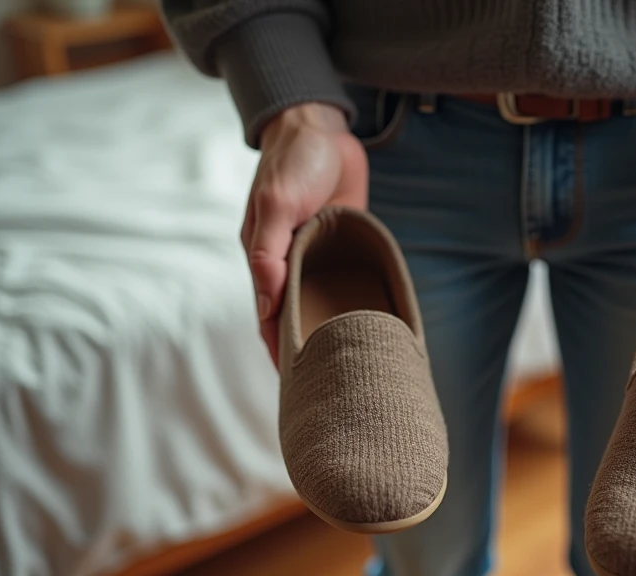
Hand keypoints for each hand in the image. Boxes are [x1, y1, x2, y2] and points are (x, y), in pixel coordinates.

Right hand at [242, 102, 368, 363]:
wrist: (321, 127)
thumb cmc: (293, 162)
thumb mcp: (277, 204)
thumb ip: (268, 253)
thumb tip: (267, 306)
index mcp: (264, 259)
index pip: (270, 316)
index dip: (280, 348)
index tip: (295, 382)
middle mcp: (288, 264)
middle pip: (297, 318)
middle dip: (309, 350)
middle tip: (329, 387)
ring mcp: (315, 256)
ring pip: (323, 304)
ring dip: (334, 332)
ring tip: (352, 367)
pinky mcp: (342, 246)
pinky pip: (347, 282)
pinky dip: (354, 304)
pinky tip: (371, 327)